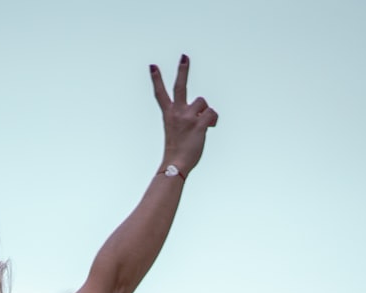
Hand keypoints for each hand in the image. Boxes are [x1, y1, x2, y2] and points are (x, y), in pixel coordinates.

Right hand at [150, 55, 217, 174]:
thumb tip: (208, 114)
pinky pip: (212, 114)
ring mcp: (187, 118)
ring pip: (203, 103)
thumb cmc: (178, 150)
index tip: (153, 66)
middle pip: (180, 86)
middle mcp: (177, 113)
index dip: (156, 79)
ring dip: (205, 112)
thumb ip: (190, 117)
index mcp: (169, 114)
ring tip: (200, 126)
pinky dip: (213, 121)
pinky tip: (209, 129)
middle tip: (184, 56)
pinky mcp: (199, 124)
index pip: (160, 93)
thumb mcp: (178, 130)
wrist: (176, 163)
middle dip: (183, 70)